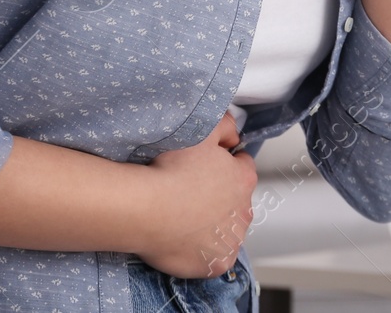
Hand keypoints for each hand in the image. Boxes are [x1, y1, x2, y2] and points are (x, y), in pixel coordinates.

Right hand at [135, 112, 257, 277]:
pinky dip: (200, 250)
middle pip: (234, 201)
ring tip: (182, 215)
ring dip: (211, 224)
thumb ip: (225, 126)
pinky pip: (211, 257)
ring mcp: (230, 241)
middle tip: (188, 190)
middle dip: (218, 196)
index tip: (204, 166)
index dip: (222, 164)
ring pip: (224, 230)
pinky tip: (182, 238)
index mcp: (243, 179)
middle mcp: (244, 212)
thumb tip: (233, 135)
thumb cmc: (172, 170)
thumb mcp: (203, 129)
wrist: (146, 207)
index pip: (242, 167)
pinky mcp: (214, 264)